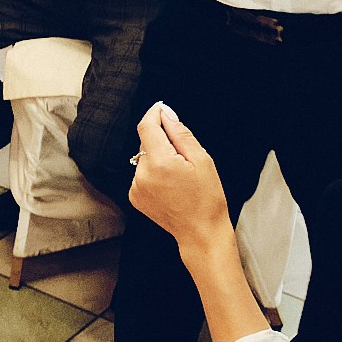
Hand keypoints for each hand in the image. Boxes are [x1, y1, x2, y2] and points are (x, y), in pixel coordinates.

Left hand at [128, 102, 232, 250]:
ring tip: (179, 177)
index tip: (162, 108)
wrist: (201, 233)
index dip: (154, 114)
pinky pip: (141, 174)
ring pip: (144, 158)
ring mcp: (135, 187)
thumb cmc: (207, 199)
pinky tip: (170, 186)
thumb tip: (166, 113)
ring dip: (158, 158)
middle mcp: (141, 174)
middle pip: (146, 143)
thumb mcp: (202, 160)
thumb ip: (180, 134)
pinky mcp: (134, 197)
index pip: (147, 126)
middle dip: (163, 142)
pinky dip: (154, 173)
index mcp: (159, 163)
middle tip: (185, 157)